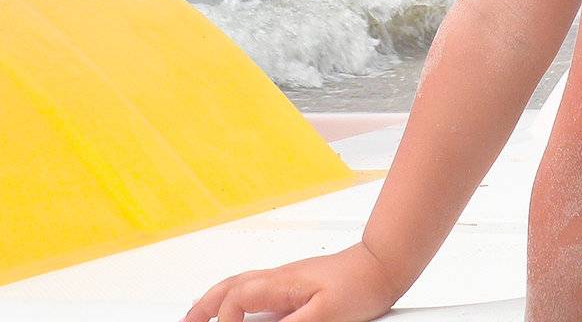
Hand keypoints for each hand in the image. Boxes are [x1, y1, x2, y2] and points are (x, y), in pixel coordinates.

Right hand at [183, 240, 404, 321]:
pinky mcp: (293, 288)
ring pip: (238, 288)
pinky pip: (254, 293)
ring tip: (199, 318)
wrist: (382, 264)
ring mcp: (283, 282)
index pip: (235, 301)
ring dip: (214, 302)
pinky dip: (236, 302)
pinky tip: (240, 315)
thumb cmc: (359, 284)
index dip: (225, 321)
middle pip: (227, 289)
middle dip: (201, 308)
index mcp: (278, 283)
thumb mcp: (325, 314)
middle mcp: (276, 279)